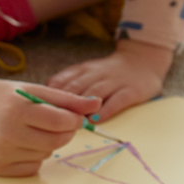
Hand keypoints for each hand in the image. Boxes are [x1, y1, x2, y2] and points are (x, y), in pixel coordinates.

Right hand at [0, 53, 100, 176]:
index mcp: (15, 111)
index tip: (73, 116)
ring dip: (46, 143)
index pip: (59, 122)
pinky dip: (33, 156)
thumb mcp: (34, 90)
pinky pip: (32, 167)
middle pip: (56, 141)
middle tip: (53, 122)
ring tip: (28, 129)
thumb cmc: (4, 97)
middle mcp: (5, 135)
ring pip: (46, 154)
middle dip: (63, 132)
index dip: (72, 119)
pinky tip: (18, 143)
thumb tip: (97, 105)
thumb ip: (67, 100)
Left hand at [46, 39, 173, 120]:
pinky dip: (105, 110)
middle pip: (75, 89)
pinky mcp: (132, 90)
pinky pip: (117, 100)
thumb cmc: (108, 74)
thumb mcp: (85, 73)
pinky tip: (95, 120)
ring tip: (71, 123)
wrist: (143, 60)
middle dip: (62, 105)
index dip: (49, 98)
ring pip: (94, 93)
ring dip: (81, 108)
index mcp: (82, 70)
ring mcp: (115, 81)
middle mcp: (96, 74)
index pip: (61, 82)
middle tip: (51, 122)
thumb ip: (66, 84)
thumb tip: (42, 102)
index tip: (40, 112)